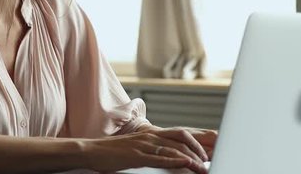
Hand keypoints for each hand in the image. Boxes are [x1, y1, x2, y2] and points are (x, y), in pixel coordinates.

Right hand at [81, 131, 208, 173]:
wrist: (91, 151)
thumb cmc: (113, 152)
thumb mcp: (136, 148)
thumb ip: (152, 150)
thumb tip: (169, 157)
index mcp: (151, 134)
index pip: (180, 134)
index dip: (197, 142)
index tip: (207, 153)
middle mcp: (150, 136)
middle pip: (182, 139)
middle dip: (199, 150)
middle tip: (209, 162)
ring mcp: (143, 145)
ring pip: (173, 147)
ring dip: (191, 157)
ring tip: (203, 166)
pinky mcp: (136, 155)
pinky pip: (159, 157)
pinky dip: (174, 160)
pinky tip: (184, 164)